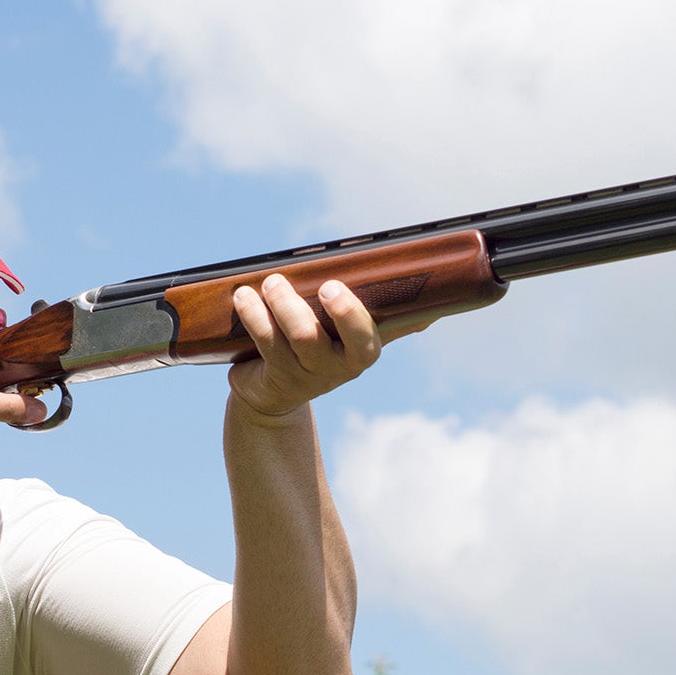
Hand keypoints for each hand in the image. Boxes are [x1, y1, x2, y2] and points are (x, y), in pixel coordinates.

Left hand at [227, 275, 400, 418]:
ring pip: (282, 341)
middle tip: (276, 280)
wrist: (279, 394)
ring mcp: (303, 377)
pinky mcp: (275, 380)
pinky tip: (242, 299)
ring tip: (256, 285)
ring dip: (266, 310)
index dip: (348, 314)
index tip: (330, 286)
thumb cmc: (326, 349)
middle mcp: (334, 368)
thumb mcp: (358, 338)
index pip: (363, 337)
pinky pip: (262, 345)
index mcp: (362, 352)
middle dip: (293, 309)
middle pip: (311, 340)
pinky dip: (251, 317)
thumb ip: (394, 322)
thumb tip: (434, 309)